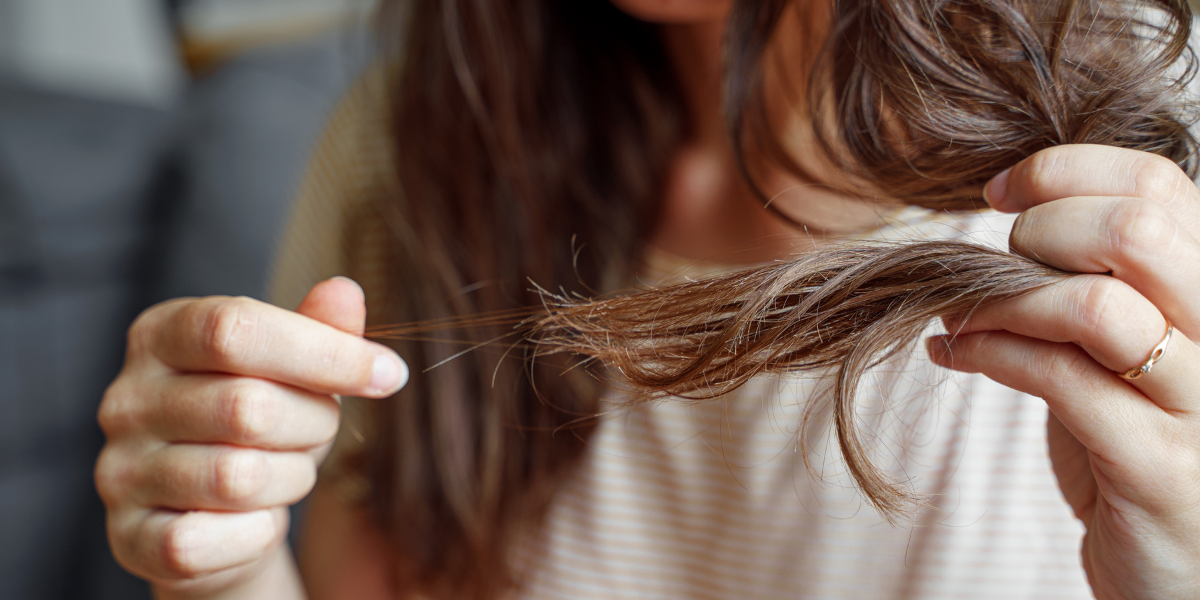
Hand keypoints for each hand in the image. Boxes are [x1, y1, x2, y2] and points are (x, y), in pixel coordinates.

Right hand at [95, 278, 406, 597]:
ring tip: (286, 472)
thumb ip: (319, 330)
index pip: (237, 330)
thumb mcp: (295, 370)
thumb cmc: (260, 427)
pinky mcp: (130, 537)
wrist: (215, 518)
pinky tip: (257, 519)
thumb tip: (345, 291)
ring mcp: (120, 469)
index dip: (324, 353)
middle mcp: (127, 398)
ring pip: (237, 478)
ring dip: (291, 479)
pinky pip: (208, 539)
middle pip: (248, 407)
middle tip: (320, 431)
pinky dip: (256, 532)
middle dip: (314, 424)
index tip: (389, 374)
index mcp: (162, 334)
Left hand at [927, 144, 1199, 598]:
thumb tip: (1012, 208)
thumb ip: (1095, 273)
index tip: (999, 192)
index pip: (1156, 182)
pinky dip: (988, 354)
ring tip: (959, 314)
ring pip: (1095, 307)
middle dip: (1040, 231)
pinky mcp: (1157, 466)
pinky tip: (953, 354)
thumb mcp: (1126, 339)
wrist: (1181, 563)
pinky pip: (1060, 381)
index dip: (1063, 172)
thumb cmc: (1140, 434)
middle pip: (1137, 229)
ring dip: (1002, 300)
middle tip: (997, 263)